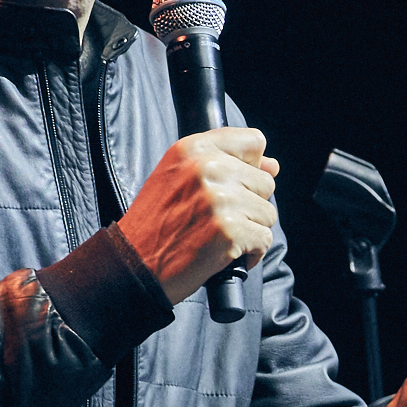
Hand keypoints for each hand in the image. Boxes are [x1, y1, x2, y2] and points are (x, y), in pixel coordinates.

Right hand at [119, 128, 280, 304]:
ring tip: (217, 236)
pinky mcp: (230, 232)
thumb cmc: (156, 223)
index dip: (251, 167)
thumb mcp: (179, 177)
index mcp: (194, 148)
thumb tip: (272, 166)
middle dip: (248, 205)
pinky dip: (250, 254)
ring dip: (249, 230)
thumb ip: (226, 163)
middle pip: (265, 182)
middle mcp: (208, 168)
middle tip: (215, 219)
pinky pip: (265, 240)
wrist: (134, 263)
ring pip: (268, 213)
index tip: (233, 185)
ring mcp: (220, 200)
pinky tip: (224, 254)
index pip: (254, 142)